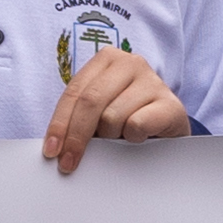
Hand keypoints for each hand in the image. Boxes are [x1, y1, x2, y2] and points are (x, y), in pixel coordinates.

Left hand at [43, 49, 191, 176]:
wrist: (168, 127)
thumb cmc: (127, 117)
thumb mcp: (99, 110)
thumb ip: (79, 116)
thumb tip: (55, 144)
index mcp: (107, 59)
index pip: (74, 91)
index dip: (60, 123)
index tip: (51, 151)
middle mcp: (131, 62)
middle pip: (90, 102)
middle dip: (76, 136)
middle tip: (69, 162)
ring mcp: (153, 80)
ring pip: (112, 117)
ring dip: (110, 136)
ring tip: (119, 137)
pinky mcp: (170, 103)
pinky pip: (136, 125)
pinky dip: (132, 137)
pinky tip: (138, 137)